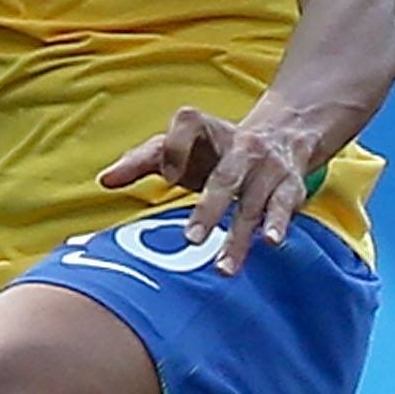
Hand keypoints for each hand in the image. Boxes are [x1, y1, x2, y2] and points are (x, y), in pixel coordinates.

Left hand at [97, 102, 322, 274]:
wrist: (285, 133)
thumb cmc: (216, 148)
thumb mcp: (179, 147)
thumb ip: (141, 161)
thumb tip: (104, 181)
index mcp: (207, 129)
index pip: (187, 126)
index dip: (175, 149)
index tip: (166, 177)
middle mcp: (241, 145)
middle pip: (224, 177)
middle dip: (210, 209)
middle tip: (191, 240)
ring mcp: (268, 166)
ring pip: (252, 202)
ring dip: (239, 236)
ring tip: (223, 268)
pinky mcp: (290, 184)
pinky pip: (283, 205)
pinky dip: (278, 223)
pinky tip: (270, 243)